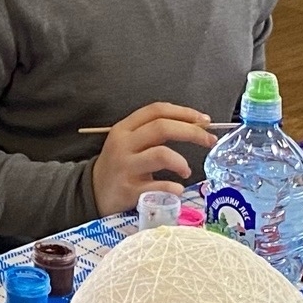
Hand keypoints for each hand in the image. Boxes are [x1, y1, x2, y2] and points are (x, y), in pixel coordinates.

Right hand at [90, 102, 216, 217]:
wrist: (93, 192)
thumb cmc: (120, 164)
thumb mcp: (130, 142)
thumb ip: (155, 133)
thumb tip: (196, 127)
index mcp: (125, 128)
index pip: (157, 111)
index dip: (184, 112)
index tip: (205, 121)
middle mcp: (124, 144)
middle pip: (162, 128)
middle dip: (192, 132)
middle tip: (209, 141)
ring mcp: (125, 166)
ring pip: (161, 154)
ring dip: (181, 162)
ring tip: (186, 171)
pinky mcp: (128, 190)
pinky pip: (158, 186)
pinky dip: (173, 188)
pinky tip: (177, 189)